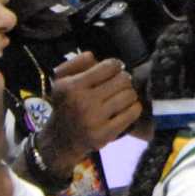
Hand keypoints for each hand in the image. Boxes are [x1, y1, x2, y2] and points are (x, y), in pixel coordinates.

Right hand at [39, 51, 139, 168]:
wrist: (60, 139)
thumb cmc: (66, 104)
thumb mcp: (62, 80)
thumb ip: (77, 62)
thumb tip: (94, 56)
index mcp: (72, 86)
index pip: (109, 66)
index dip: (115, 66)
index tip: (113, 71)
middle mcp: (82, 103)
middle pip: (123, 80)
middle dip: (124, 80)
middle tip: (119, 85)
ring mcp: (94, 120)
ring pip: (129, 96)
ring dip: (129, 94)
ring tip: (122, 96)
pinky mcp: (104, 135)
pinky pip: (132, 114)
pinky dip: (133, 108)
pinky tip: (126, 108)